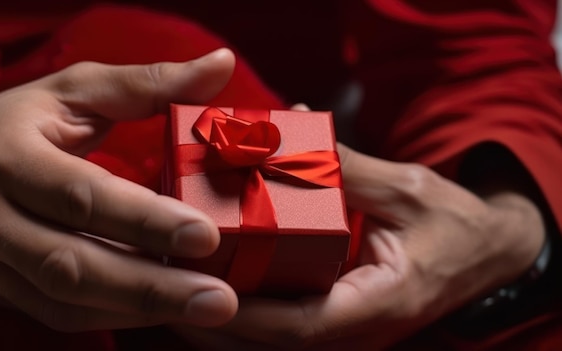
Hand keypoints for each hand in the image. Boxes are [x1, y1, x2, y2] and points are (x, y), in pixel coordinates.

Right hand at [0, 49, 239, 330]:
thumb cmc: (20, 121)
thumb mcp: (76, 90)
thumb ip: (149, 82)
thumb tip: (221, 66)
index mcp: (10, 157)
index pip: (81, 195)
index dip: (144, 220)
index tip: (205, 235)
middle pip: (74, 262)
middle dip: (151, 286)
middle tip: (219, 299)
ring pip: (68, 299)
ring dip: (140, 310)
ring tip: (206, 310)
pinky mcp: (2, 288)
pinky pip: (61, 315)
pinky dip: (116, 317)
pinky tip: (164, 313)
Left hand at [176, 132, 544, 349]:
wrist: (484, 253)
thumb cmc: (452, 225)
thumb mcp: (406, 189)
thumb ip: (348, 167)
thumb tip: (291, 131)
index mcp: (378, 301)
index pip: (301, 324)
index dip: (245, 313)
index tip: (196, 288)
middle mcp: (357, 328)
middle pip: (272, 340)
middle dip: (214, 319)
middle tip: (162, 285)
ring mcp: (345, 329)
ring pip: (271, 340)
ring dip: (220, 319)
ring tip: (170, 286)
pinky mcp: (337, 317)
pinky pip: (282, 325)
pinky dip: (243, 311)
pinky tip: (210, 283)